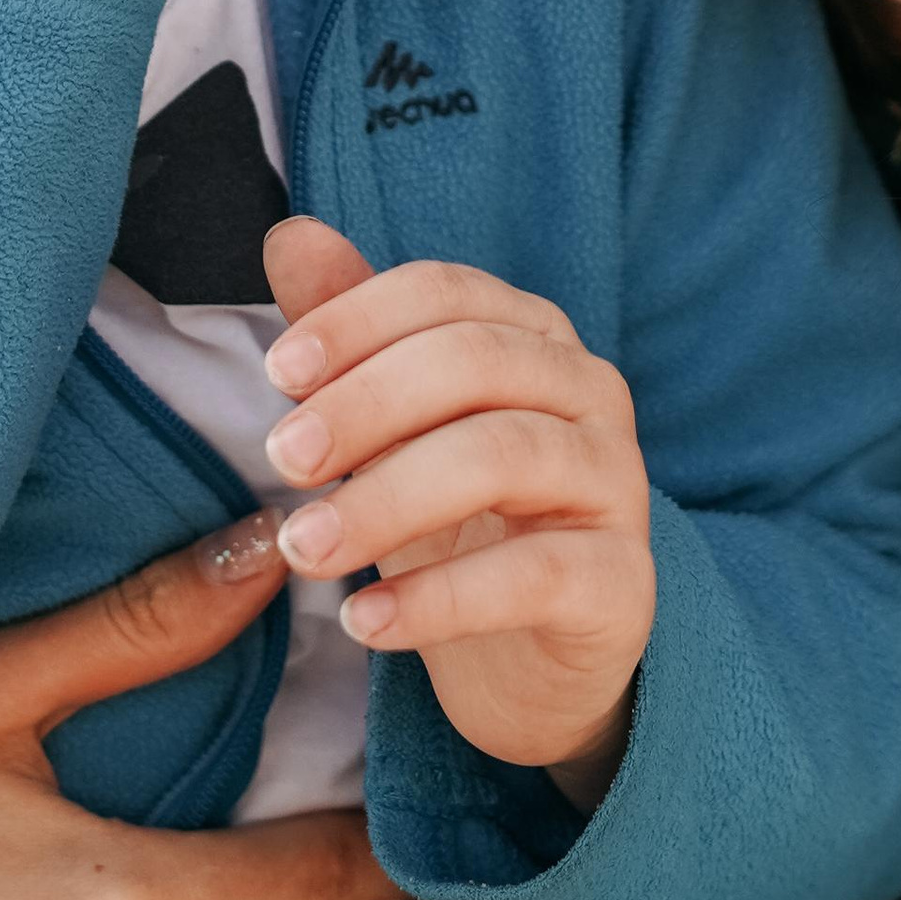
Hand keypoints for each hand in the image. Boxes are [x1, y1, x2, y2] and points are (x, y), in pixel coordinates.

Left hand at [261, 218, 655, 796]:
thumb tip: (291, 235)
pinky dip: (437, 599)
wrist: (531, 664)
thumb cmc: (459, 524)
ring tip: (304, 548)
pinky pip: (531, 575)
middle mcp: (588, 391)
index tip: (278, 372)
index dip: (359, 319)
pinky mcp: (621, 582)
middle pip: (474, 362)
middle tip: (285, 458)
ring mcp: (616, 483)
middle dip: (366, 403)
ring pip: (503, 457)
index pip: (446, 292)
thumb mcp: (396, 430)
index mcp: (533, 336)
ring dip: (387, 499)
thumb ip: (354, 334)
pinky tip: (365, 621)